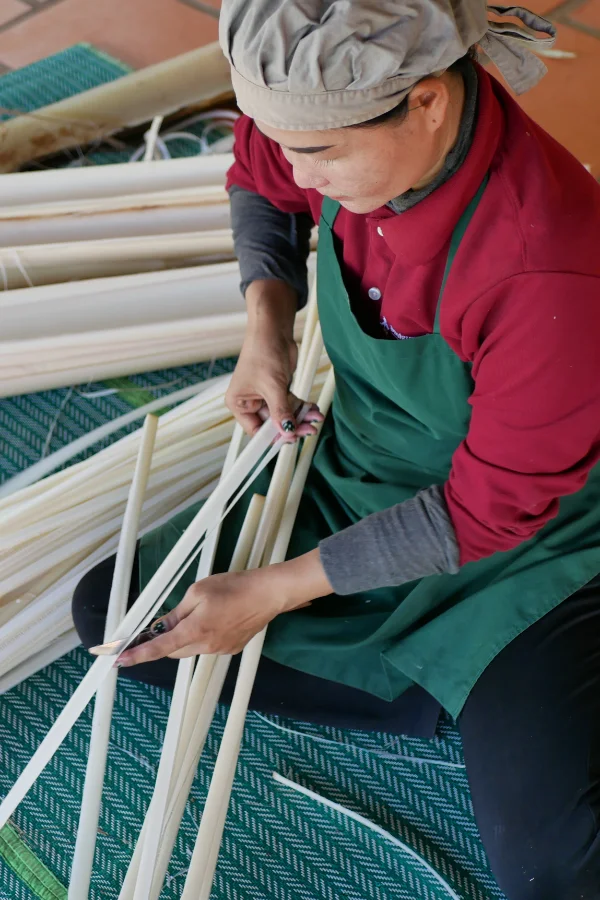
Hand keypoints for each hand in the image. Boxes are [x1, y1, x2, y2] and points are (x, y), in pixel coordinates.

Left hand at [115, 549, 333, 666]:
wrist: (268, 594)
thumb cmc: (232, 586)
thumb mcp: (198, 592)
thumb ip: (178, 612)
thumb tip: (162, 627)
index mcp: (195, 630)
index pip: (160, 647)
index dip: (138, 654)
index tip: (119, 660)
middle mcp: (207, 646)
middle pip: (174, 650)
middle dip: (165, 640)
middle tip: (162, 624)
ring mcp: (221, 650)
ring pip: (191, 648)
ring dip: (185, 637)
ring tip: (199, 613)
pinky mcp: (232, 648)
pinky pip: (208, 645)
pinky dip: (203, 636)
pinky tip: (216, 618)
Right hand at [226, 279, 322, 439]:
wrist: (274, 330)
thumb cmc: (263, 353)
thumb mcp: (272, 386)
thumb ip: (280, 411)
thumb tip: (288, 432)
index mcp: (238, 403)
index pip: (255, 430)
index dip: (273, 436)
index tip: (291, 439)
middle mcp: (250, 403)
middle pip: (272, 424)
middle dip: (291, 426)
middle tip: (309, 429)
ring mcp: (265, 397)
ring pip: (284, 415)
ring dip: (300, 417)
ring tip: (315, 417)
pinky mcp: (278, 390)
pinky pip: (291, 405)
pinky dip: (302, 408)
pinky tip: (313, 410)